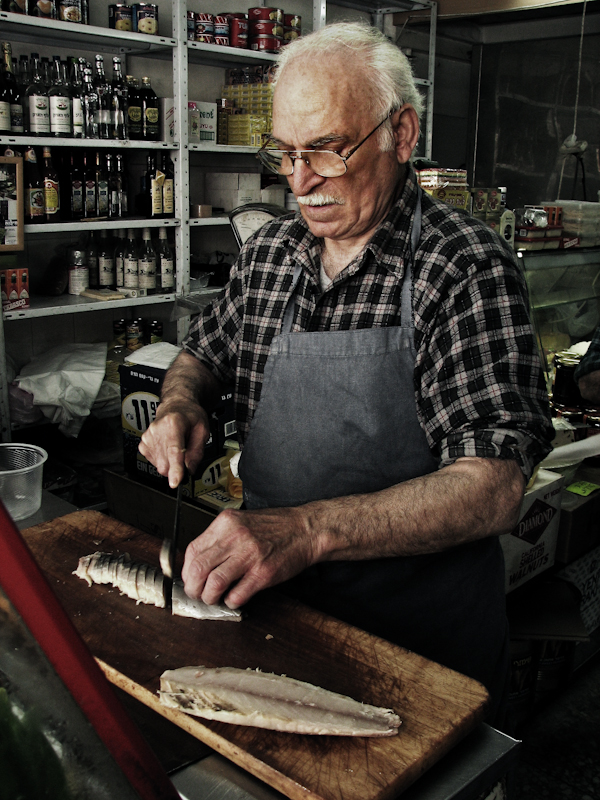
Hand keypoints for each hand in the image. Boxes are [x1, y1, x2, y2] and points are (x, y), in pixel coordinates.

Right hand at [139, 400, 210, 487]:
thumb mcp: (202, 430)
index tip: (175, 482)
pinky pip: (154, 463)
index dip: (175, 469)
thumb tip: (189, 470)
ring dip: (171, 463)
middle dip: (177, 467)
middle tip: (186, 454)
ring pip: (160, 466)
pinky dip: (164, 460)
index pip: (174, 451)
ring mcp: (147, 437)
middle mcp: (156, 429)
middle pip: (165, 463)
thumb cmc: (189, 416)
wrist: (176, 406)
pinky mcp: (143, 444)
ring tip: (177, 446)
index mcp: (173, 423)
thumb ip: (197, 452)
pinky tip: (168, 448)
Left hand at [181, 506, 319, 607]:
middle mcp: (235, 537)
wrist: (306, 529)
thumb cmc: (276, 526)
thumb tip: (199, 561)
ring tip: (214, 598)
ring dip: (209, 597)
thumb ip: (221, 537)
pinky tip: (234, 598)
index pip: (192, 550)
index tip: (190, 579)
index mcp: (227, 523)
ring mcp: (250, 555)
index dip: (186, 571)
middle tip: (197, 594)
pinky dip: (231, 601)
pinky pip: (237, 595)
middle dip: (193, 588)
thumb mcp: (242, 521)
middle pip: (198, 569)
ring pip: (214, 584)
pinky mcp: (263, 573)